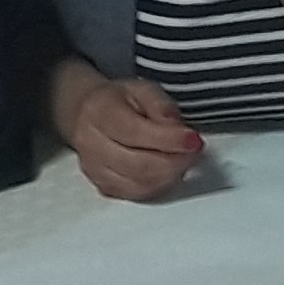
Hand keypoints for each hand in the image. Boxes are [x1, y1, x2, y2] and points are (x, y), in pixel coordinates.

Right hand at [66, 69, 201, 201]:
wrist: (89, 116)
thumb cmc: (118, 101)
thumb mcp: (142, 89)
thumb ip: (162, 106)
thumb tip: (178, 130)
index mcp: (99, 112)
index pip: (136, 133)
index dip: (169, 140)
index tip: (194, 140)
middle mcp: (91, 144)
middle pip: (139, 165)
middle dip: (175, 161)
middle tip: (194, 151)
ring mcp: (94, 170)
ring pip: (140, 184)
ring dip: (171, 175)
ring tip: (184, 159)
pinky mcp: (104, 187)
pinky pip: (137, 195)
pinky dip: (160, 186)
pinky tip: (169, 172)